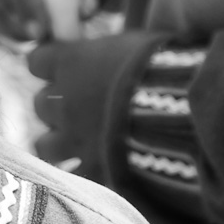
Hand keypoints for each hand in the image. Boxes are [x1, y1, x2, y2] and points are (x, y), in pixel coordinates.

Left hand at [27, 31, 163, 177]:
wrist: (185, 116)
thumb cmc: (169, 69)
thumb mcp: (139, 46)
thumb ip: (112, 53)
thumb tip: (113, 53)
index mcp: (73, 64)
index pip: (37, 60)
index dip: (48, 66)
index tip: (63, 69)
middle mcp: (64, 102)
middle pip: (41, 104)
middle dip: (57, 107)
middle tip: (78, 110)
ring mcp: (74, 140)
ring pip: (44, 145)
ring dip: (58, 143)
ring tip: (78, 145)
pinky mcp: (92, 172)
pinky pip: (72, 177)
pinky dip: (81, 173)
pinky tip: (96, 171)